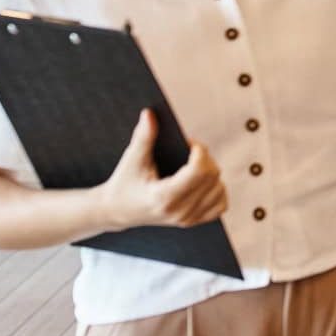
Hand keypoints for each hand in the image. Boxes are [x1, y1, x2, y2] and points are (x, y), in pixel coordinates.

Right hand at [96, 110, 227, 231]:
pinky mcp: (191, 222)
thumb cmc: (123, 184)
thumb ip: (143, 136)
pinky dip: (217, 191)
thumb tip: (149, 113)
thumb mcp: (131, 159)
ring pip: (219, 189)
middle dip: (205, 158)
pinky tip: (203, 182)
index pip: (199, 171)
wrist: (115, 211)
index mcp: (163, 197)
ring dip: (211, 173)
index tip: (189, 143)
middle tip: (189, 152)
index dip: (200, 151)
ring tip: (193, 166)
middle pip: (212, 176)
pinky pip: (220, 205)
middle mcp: (178, 212)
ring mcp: (186, 219)